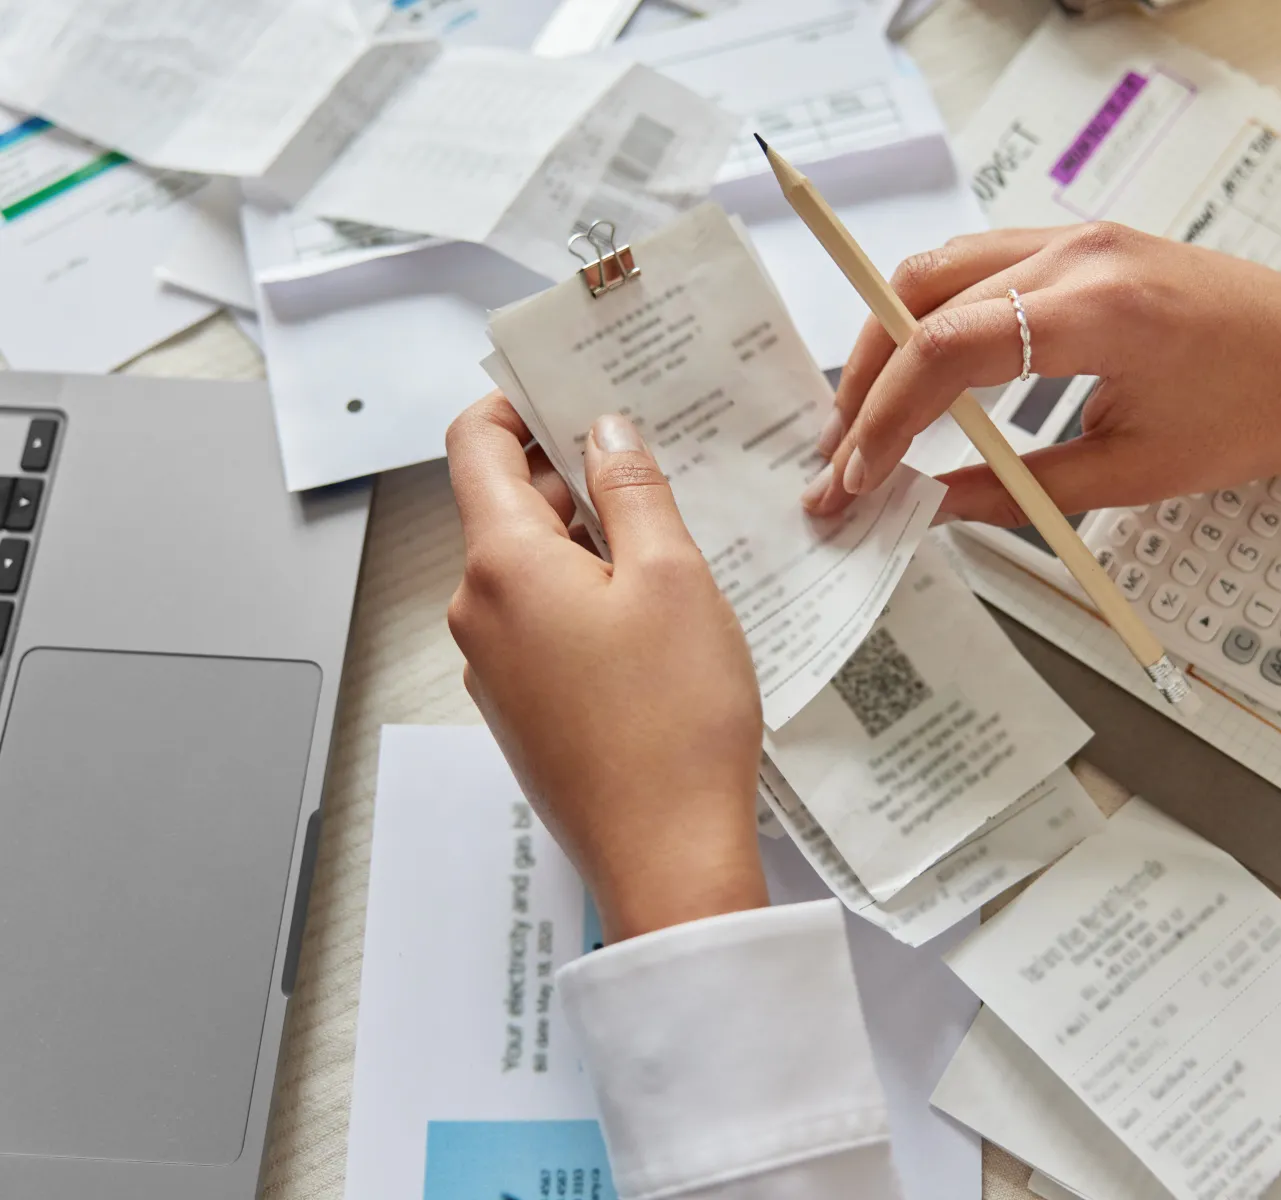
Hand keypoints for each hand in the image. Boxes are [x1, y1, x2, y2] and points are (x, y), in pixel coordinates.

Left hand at [446, 394, 766, 942]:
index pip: (474, 446)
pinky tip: (653, 616)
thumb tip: (605, 431)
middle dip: (571, 475)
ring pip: (528, 570)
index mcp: (501, 565)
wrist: (666, 856)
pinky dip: (584, 598)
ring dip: (586, 541)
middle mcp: (478, 612)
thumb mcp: (672, 578)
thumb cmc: (674, 721)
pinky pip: (541, 625)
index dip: (516, 404)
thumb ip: (633, 489)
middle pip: (505, 507)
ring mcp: (493, 668)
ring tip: (669, 542)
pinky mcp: (522, 710)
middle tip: (651, 459)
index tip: (567, 388)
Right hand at [802, 223, 1280, 524]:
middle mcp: (1078, 255)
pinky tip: (924, 372)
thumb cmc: (1264, 412)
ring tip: (866, 415)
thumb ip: (1019, 490)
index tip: (856, 476)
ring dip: (890, 340)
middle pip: (920, 295)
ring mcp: (1080, 239)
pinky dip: (933, 317)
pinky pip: (979, 267)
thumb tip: (932, 506)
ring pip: (939, 270)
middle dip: (864, 377)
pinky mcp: (1086, 245)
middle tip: (841, 452)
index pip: (944, 350)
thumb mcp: (1137, 473)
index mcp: (1098, 311)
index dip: (883, 418)